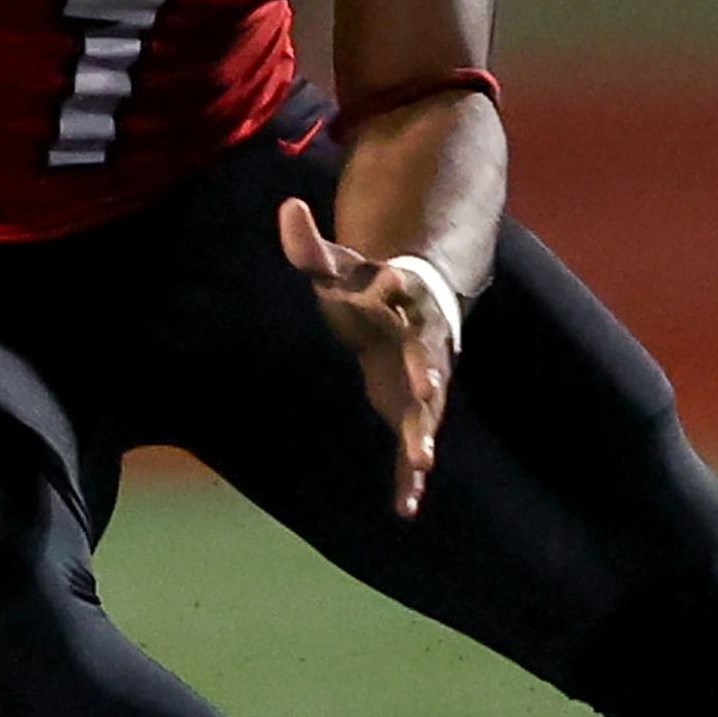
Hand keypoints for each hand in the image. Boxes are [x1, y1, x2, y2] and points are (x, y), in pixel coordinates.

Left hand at [278, 197, 454, 520]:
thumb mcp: (336, 266)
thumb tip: (287, 208)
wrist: (411, 306)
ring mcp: (424, 383)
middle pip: (429, 367)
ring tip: (423, 464)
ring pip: (428, 414)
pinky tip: (405, 508)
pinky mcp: (414, 411)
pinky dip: (409, 476)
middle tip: (429, 401)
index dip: (410, 317)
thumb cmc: (367, 285)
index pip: (410, 307)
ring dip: (423, 438)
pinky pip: (413, 447)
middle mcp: (423, 348)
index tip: (411, 329)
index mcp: (407, 307)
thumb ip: (310, 245)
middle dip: (427, 382)